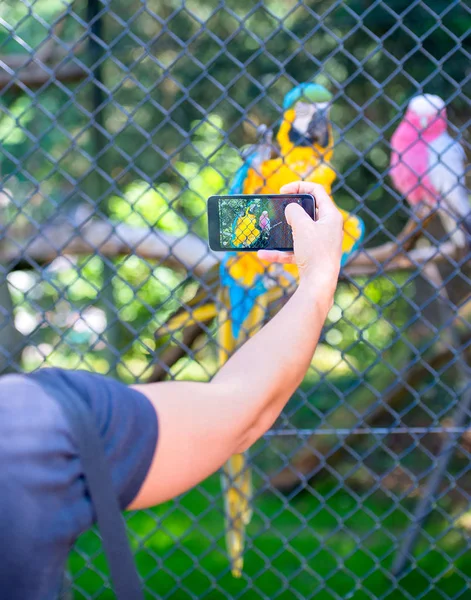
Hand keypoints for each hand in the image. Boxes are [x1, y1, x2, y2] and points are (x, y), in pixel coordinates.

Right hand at [257, 181, 342, 300]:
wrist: (319, 283)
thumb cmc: (315, 252)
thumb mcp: (302, 226)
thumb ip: (294, 212)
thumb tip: (291, 208)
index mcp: (331, 216)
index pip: (317, 191)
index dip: (299, 186)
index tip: (283, 190)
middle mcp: (328, 227)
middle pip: (308, 211)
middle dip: (290, 210)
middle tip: (278, 208)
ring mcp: (320, 242)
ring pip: (299, 231)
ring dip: (282, 232)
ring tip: (269, 231)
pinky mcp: (312, 256)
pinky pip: (294, 250)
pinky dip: (280, 251)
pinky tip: (264, 254)